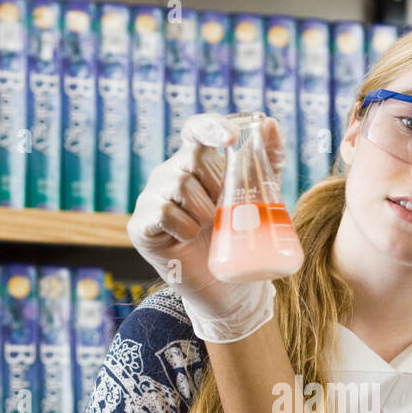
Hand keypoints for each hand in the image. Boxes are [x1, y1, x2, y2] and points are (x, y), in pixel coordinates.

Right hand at [125, 112, 286, 341]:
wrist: (229, 290)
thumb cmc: (241, 240)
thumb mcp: (261, 198)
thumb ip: (268, 160)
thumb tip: (270, 123)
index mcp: (196, 163)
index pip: (196, 130)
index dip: (210, 126)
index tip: (231, 138)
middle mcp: (170, 174)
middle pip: (193, 159)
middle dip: (217, 185)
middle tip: (224, 211)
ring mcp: (152, 198)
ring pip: (179, 184)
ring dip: (203, 210)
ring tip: (208, 228)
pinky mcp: (141, 226)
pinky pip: (162, 212)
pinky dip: (182, 226)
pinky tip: (189, 238)